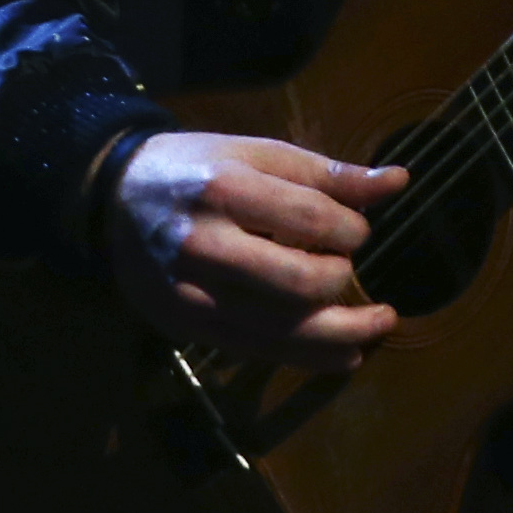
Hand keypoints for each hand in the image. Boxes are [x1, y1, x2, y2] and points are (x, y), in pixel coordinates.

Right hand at [100, 132, 406, 371]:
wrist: (114, 198)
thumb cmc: (195, 168)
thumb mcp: (254, 154)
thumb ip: (325, 174)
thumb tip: (398, 182)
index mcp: (225, 188)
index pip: (310, 219)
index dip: (350, 230)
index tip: (357, 231)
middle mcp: (205, 244)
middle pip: (300, 282)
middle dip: (341, 279)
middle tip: (347, 268)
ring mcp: (192, 293)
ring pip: (284, 329)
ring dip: (344, 333)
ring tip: (380, 324)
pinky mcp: (187, 326)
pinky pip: (260, 351)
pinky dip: (310, 358)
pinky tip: (345, 355)